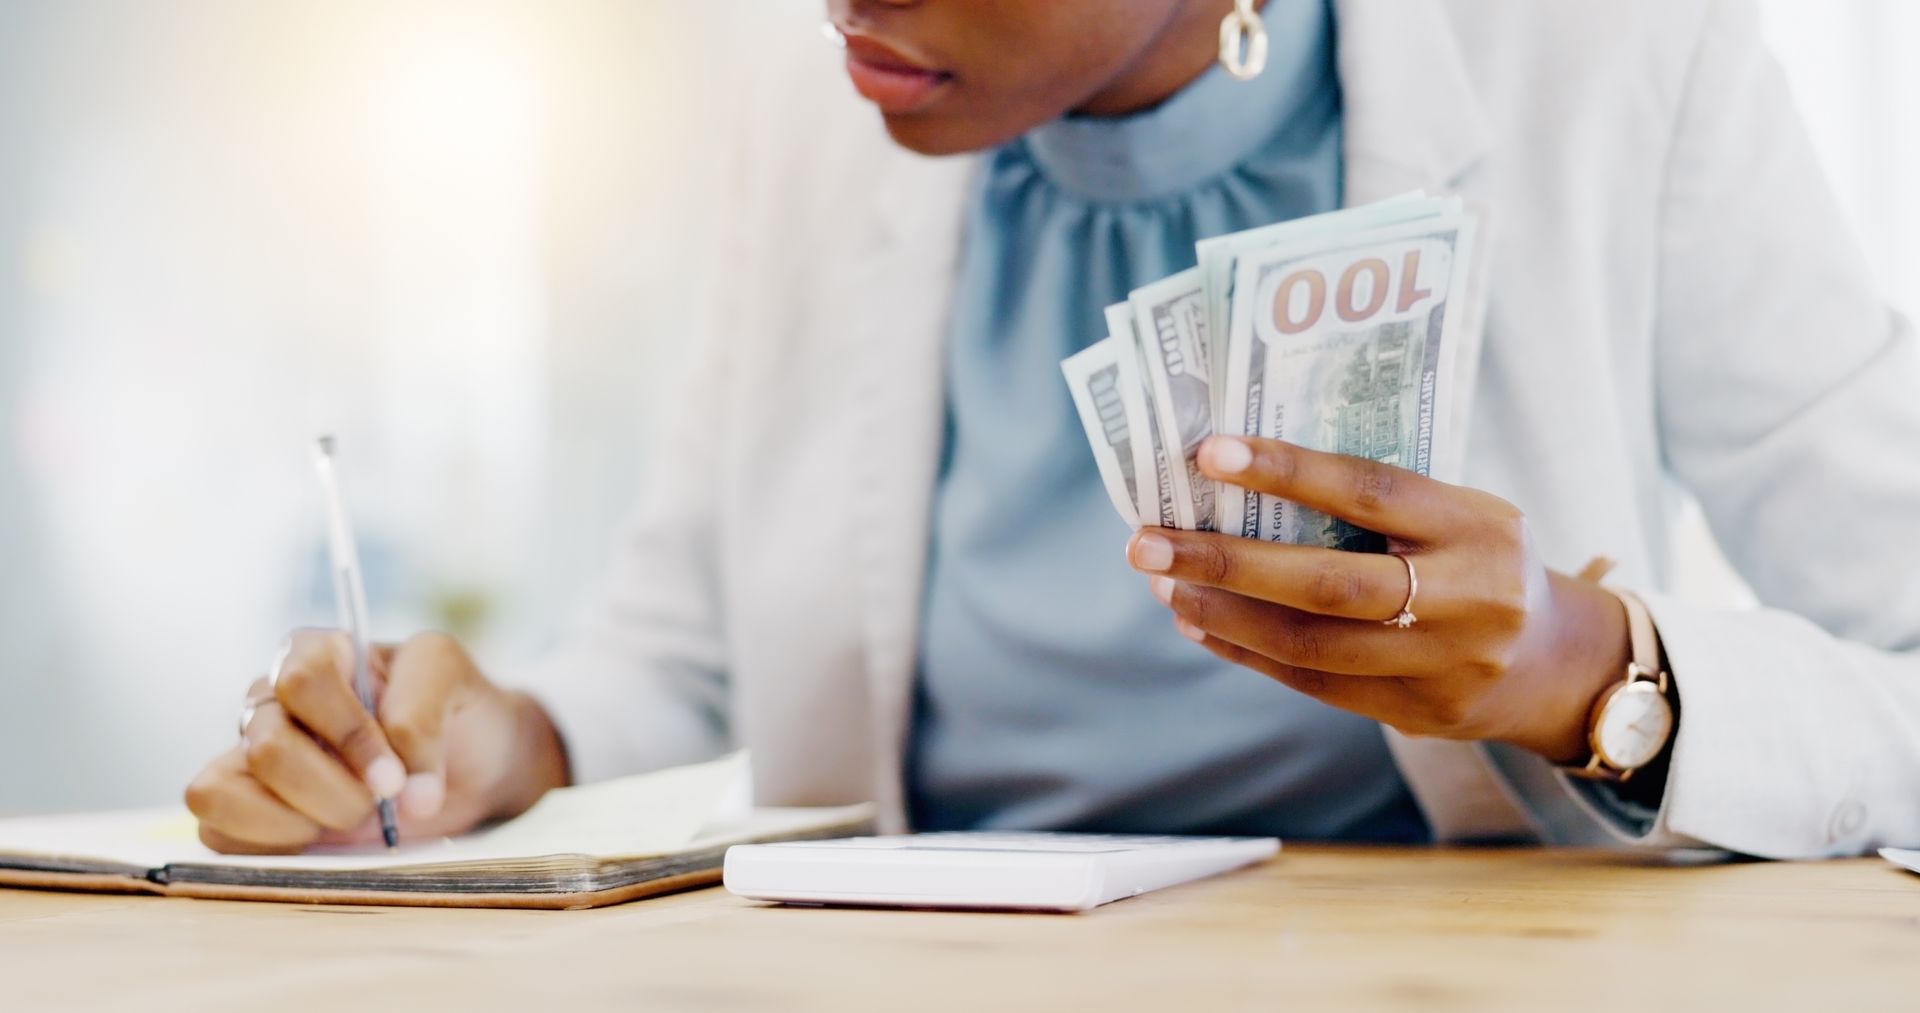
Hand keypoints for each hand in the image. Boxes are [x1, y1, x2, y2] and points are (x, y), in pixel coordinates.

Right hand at [185, 631, 569, 853]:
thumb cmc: (455, 711)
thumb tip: (402, 793)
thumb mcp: (454, 680)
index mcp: (317, 655)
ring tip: (349, 819)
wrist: (474, 764)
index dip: (349, 736)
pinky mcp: (241, 809)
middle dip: (336, 792)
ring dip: (298, 821)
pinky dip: (267, 846)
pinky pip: (214, 830)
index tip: (394, 779)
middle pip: (268, 746)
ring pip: (222, 790)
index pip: (302, 680)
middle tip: (380, 802)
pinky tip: (317, 841)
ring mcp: (249, 756)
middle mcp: (272, 700)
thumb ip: (422, 713)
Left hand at [1126, 436, 1629, 763]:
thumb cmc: (1481, 561)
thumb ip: (1378, 502)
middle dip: (1226, 561)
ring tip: (1163, 583)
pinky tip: (1200, 623)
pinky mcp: (1419, 713)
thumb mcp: (1459, 513)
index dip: (1285, 471)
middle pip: (1327, 582)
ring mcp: (1444, 664)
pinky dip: (1249, 652)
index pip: (1367, 490)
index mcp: (1475, 524)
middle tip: (1146, 542)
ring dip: (1224, 613)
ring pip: (1312, 644)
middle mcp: (1466, 597)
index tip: (1208, 455)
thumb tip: (1247, 477)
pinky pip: (1316, 684)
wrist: (1557, 663)